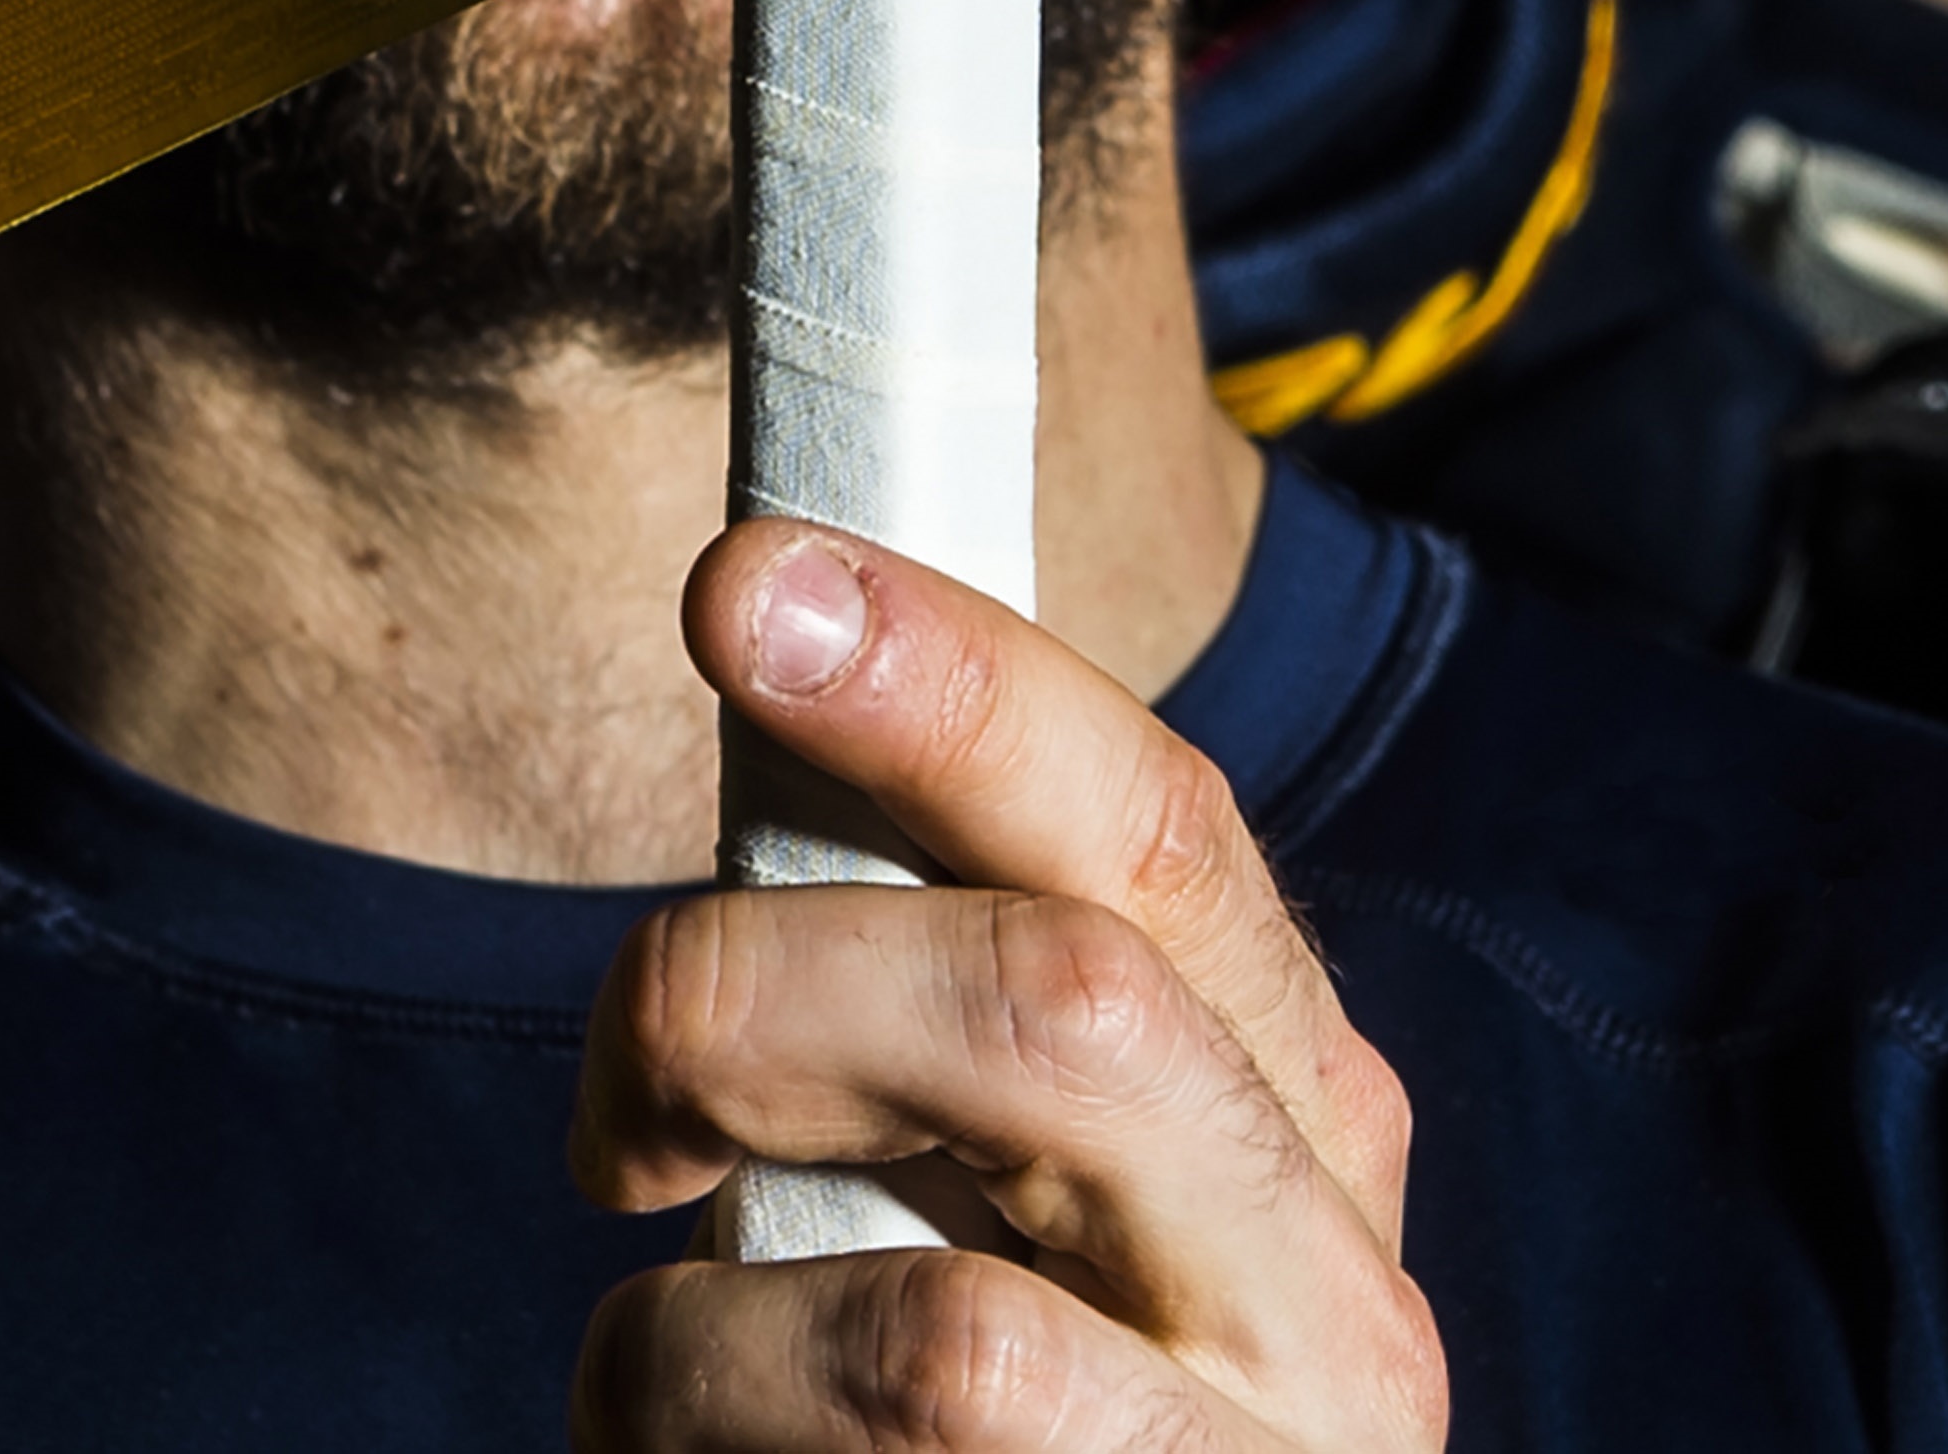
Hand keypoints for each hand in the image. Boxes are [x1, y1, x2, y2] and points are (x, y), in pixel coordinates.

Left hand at [570, 522, 1444, 1450]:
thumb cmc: (967, 1443)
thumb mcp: (973, 1190)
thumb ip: (919, 1006)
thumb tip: (768, 682)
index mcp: (1290, 1120)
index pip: (1153, 826)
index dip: (951, 680)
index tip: (744, 580)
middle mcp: (1328, 1292)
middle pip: (1060, 1010)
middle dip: (757, 996)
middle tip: (619, 1102)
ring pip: (941, 1326)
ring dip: (699, 1337)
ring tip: (664, 1381)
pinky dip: (703, 1442)